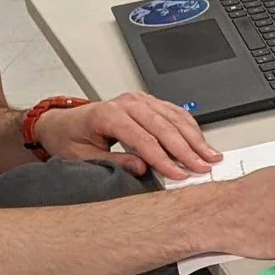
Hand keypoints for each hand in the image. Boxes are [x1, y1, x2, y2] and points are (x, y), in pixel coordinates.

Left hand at [38, 91, 218, 178]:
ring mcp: (140, 100)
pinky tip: (201, 141)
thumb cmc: (71, 138)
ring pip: (175, 118)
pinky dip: (191, 127)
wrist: (65, 123)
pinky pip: (175, 112)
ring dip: (195, 138)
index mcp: (108, 115)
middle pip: (164, 128)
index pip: (144, 140)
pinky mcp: (149, 102)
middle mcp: (127, 103)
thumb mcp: (84, 156)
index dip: (164, 159)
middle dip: (187, 150)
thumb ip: (115, 162)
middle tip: (203, 167)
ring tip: (210, 155)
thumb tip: (142, 168)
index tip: (180, 174)